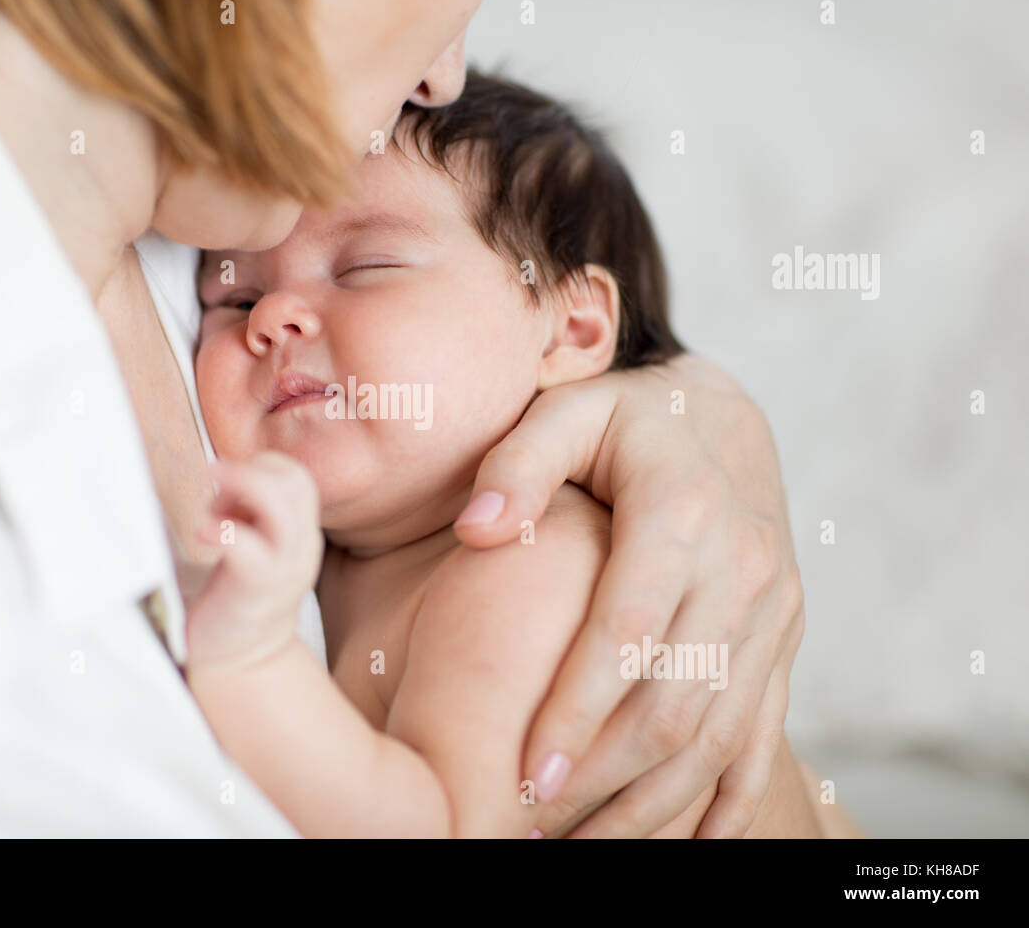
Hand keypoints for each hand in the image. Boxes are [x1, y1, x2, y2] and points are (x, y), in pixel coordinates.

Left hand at [186, 452, 323, 669]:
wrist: (241, 664)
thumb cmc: (236, 600)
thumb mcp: (256, 547)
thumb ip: (248, 511)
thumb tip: (222, 472)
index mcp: (300, 533)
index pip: (296, 475)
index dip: (258, 469)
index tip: (226, 493)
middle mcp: (301, 546)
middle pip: (295, 480)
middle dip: (250, 472)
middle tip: (216, 498)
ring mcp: (283, 566)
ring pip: (281, 502)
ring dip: (239, 490)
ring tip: (212, 515)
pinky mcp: (256, 586)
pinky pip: (248, 543)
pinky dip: (221, 529)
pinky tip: (203, 537)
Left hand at [454, 354, 804, 837]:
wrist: (722, 421)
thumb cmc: (624, 422)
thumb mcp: (568, 413)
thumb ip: (517, 462)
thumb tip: (476, 530)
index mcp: (683, 512)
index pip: (628, 632)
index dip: (577, 710)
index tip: (526, 774)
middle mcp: (742, 568)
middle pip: (676, 700)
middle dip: (607, 777)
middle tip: (539, 826)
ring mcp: (773, 611)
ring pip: (719, 733)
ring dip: (657, 803)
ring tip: (586, 848)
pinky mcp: (784, 639)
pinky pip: (763, 731)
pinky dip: (728, 796)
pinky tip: (689, 844)